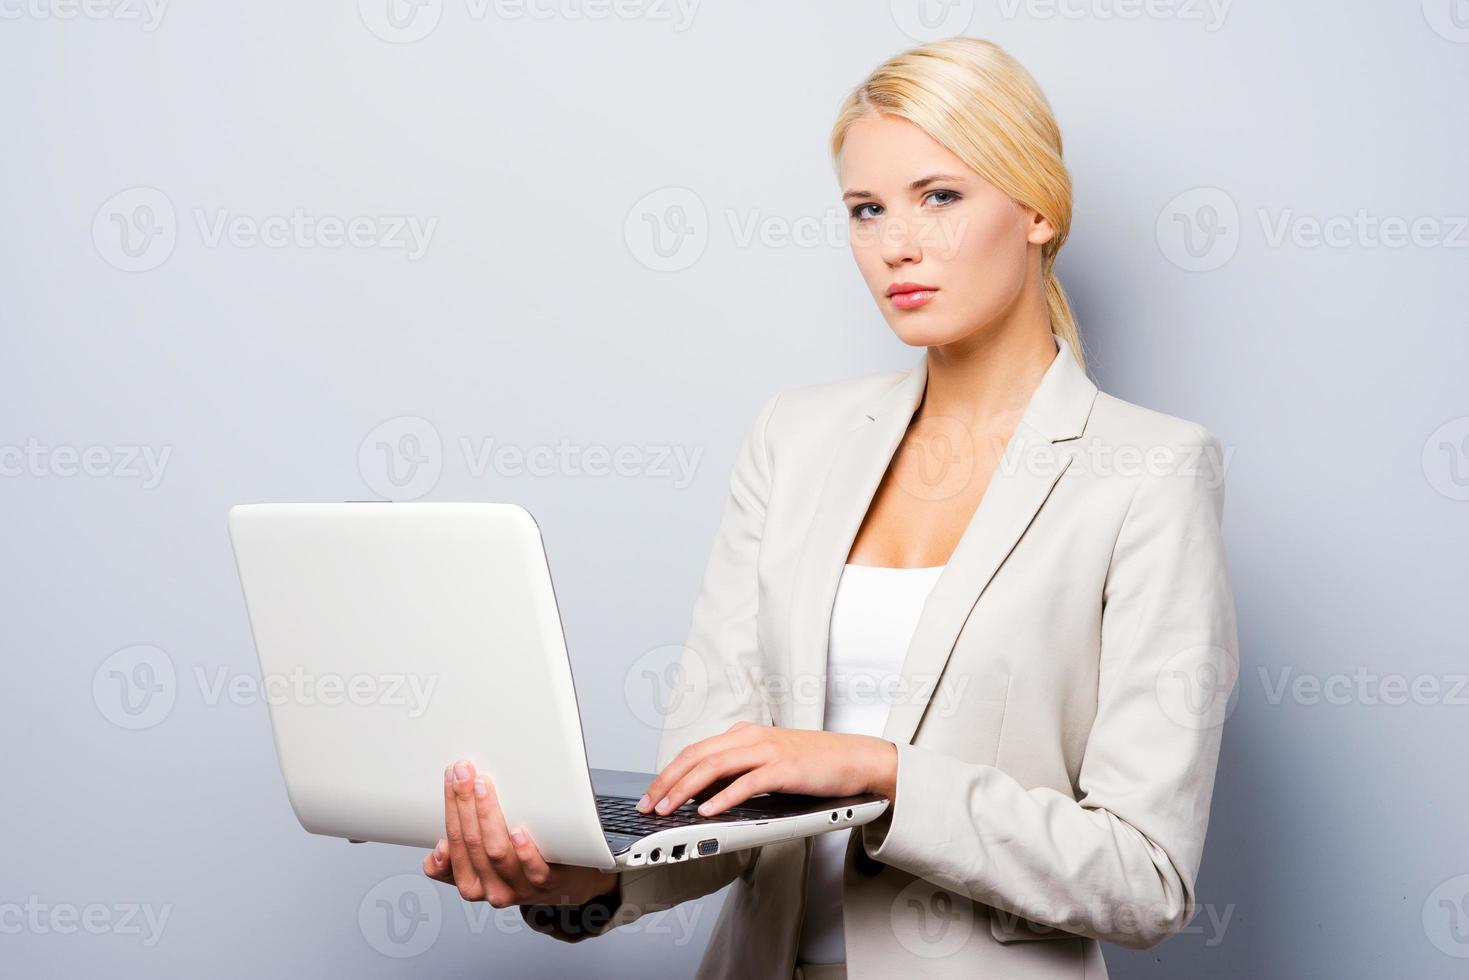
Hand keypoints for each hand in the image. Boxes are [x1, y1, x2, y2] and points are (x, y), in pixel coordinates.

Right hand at [424, 759, 618, 908]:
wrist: (568, 885)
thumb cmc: (523, 866)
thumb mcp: (487, 863)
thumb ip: (462, 852)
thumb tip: (441, 840)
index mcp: (472, 883)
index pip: (454, 843)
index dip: (450, 808)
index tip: (451, 777)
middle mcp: (492, 889)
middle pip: (472, 843)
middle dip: (464, 803)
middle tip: (464, 772)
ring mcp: (521, 887)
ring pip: (497, 853)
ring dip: (488, 816)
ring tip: (483, 787)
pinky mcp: (550, 883)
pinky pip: (535, 871)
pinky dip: (525, 852)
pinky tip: (518, 831)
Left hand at [635, 721, 897, 816]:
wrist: (856, 758)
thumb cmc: (815, 765)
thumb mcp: (769, 764)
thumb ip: (738, 774)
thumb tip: (703, 794)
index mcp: (745, 735)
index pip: (696, 751)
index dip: (668, 773)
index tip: (651, 794)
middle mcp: (752, 738)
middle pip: (697, 756)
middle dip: (667, 781)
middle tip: (649, 804)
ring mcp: (768, 751)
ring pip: (714, 767)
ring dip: (686, 789)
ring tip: (669, 809)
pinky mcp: (784, 769)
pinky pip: (746, 783)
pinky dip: (723, 798)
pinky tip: (707, 810)